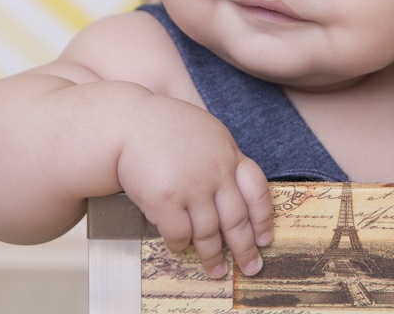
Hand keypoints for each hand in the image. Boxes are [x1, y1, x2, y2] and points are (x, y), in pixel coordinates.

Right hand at [115, 95, 272, 277]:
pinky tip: (180, 248)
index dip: (263, 218)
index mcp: (229, 154)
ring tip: (216, 269)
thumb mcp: (208, 134)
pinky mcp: (166, 199)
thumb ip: (224, 159)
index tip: (265, 239)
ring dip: (212, 255)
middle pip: (237, 219)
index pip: (258, 190)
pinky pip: (179, 233)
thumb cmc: (167, 129)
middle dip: (245, 248)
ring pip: (209, 232)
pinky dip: (180, 245)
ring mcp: (192, 186)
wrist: (128, 123)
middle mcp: (216, 172)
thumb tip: (236, 192)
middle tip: (250, 267)